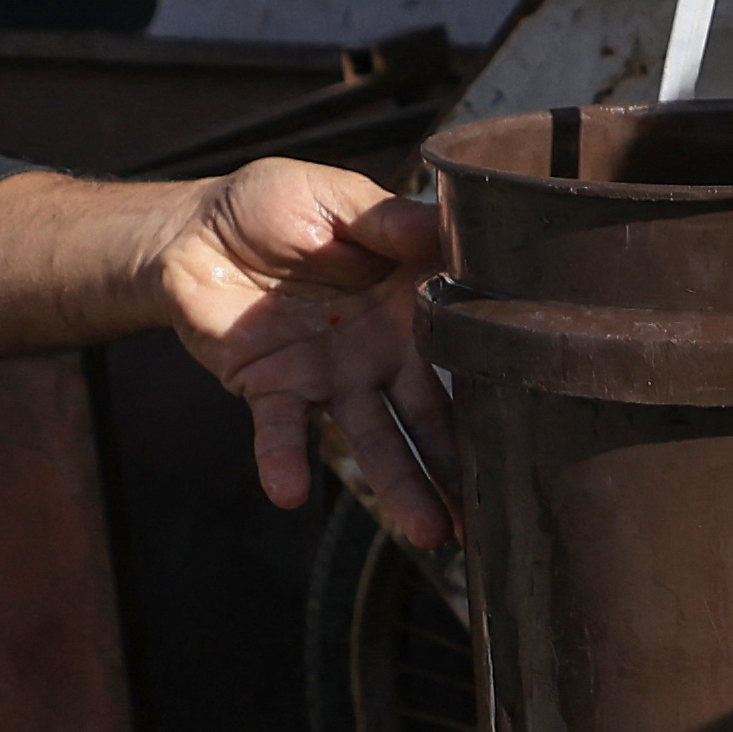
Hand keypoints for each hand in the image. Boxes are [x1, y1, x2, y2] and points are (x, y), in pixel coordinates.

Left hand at [161, 156, 461, 549]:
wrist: (192, 232)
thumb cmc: (272, 205)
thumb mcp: (332, 197)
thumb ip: (384, 220)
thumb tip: (445, 221)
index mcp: (410, 302)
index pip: (463, 346)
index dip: (497, 380)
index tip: (539, 421)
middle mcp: (381, 351)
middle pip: (430, 414)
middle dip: (459, 464)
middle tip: (490, 515)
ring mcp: (332, 378)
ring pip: (375, 439)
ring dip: (401, 486)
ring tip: (428, 534)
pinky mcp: (275, 392)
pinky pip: (283, 433)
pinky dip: (285, 461)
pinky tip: (289, 492)